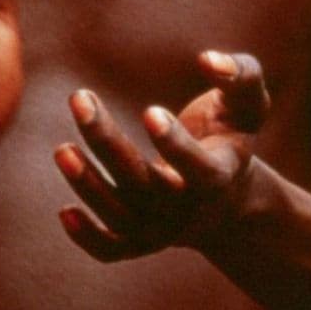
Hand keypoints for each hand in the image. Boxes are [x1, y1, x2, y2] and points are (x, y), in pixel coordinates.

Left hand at [55, 50, 270, 259]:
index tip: (151, 112)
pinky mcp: (139, 242)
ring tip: (62, 150)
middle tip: (79, 98)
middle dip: (108, 143)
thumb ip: (242, 75)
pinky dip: (88, 239)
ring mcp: (162, 229)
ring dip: (89, 186)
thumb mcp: (248, 105)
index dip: (175, 145)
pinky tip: (64, 211)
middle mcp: (188, 208)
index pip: (199, 170)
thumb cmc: (230, 138)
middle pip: (144, 184)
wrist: (226, 200)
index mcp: (219, 175)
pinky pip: (112, 250)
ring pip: (122, 216)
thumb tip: (207, 59)